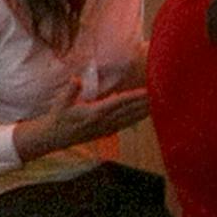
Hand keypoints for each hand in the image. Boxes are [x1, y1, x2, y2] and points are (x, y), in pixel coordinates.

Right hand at [18, 88, 150, 158]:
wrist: (55, 138)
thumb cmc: (58, 118)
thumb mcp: (60, 103)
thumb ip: (70, 91)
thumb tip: (76, 79)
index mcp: (95, 113)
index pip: (119, 102)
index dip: (134, 96)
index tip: (147, 91)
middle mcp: (104, 121)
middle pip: (130, 111)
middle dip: (145, 103)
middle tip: (161, 94)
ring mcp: (106, 128)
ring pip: (130, 118)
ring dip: (144, 111)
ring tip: (158, 103)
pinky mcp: (106, 131)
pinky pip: (125, 124)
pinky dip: (137, 118)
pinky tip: (144, 114)